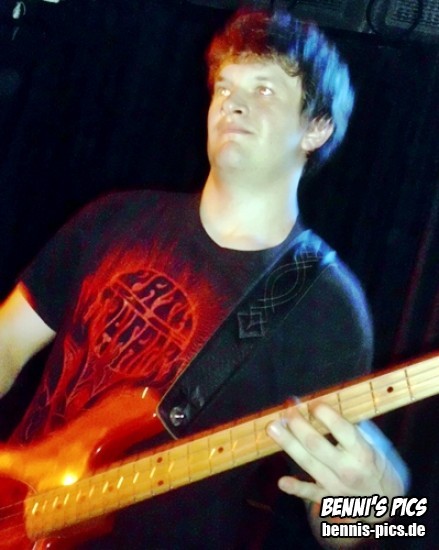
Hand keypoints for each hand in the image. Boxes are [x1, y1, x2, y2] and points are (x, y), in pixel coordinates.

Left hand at [267, 403, 405, 517]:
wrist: (386, 504)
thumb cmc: (377, 466)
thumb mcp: (374, 445)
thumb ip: (352, 429)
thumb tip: (325, 407)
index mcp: (362, 452)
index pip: (341, 429)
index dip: (324, 414)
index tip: (312, 403)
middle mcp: (348, 469)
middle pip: (316, 444)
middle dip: (298, 425)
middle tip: (287, 411)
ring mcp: (336, 486)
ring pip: (307, 463)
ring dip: (288, 443)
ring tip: (272, 427)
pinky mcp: (327, 499)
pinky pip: (309, 493)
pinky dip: (295, 488)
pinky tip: (281, 481)